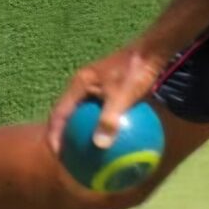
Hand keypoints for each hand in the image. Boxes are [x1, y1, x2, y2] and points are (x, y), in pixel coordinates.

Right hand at [47, 41, 166, 155]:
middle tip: (70, 159)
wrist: (154, 49)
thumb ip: (109, 120)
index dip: (54, 135)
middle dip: (67, 137)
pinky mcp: (112, 89)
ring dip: (85, 133)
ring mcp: (98, 86)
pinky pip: (103, 112)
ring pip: (86, 114)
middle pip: (69, 115)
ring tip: (89, 155)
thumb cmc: (136, 69)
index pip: (59, 114)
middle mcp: (85, 85)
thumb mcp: (123, 96)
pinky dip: (105, 127)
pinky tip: (116, 143)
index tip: (57, 155)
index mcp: (79, 85)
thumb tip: (98, 145)